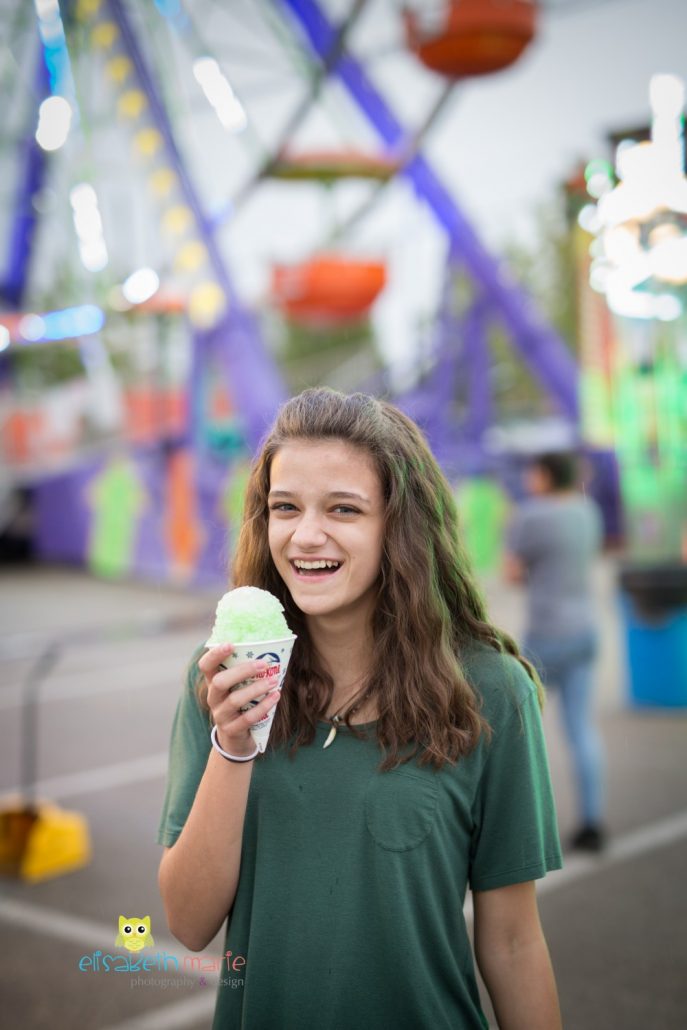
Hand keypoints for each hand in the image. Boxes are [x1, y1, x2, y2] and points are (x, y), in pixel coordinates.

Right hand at [198, 643, 280, 757]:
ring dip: (256, 688)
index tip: (230, 644)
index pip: (206, 666)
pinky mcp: (231, 730)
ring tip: (274, 681)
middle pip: (219, 682)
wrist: (235, 740)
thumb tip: (271, 650)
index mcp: (213, 683)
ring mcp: (220, 715)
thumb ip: (246, 673)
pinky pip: (247, 718)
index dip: (214, 655)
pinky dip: (263, 706)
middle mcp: (213, 698)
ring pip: (234, 700)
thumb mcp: (238, 688)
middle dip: (242, 671)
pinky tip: (275, 697)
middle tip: (263, 664)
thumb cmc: (241, 706)